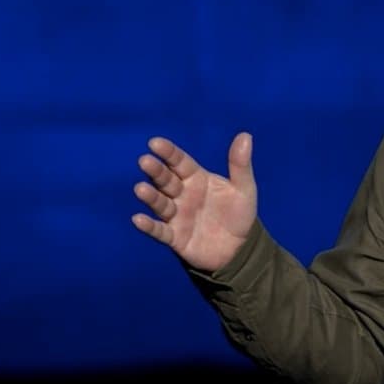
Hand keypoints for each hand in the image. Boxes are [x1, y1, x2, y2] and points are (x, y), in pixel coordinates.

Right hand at [131, 132, 257, 272]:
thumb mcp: (244, 188)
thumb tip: (245, 135)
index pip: (180, 162)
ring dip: (150, 196)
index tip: (155, 143)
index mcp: (197, 179)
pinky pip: (160, 231)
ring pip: (160, 203)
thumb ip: (240, 164)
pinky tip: (138, 219)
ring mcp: (177, 216)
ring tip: (140, 189)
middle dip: (156, 171)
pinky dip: (149, 226)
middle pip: (166, 180)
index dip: (169, 153)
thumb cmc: (239, 214)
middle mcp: (183, 194)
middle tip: (145, 161)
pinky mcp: (175, 237)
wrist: (239, 249)